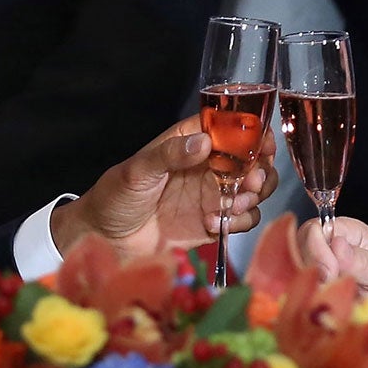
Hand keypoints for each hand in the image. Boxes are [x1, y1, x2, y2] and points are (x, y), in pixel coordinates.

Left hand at [51, 116, 275, 261]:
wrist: (104, 239)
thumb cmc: (114, 197)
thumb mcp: (137, 171)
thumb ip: (170, 155)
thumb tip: (204, 142)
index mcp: (189, 143)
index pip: (230, 128)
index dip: (253, 132)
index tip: (264, 144)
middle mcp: (207, 167)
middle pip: (251, 160)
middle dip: (259, 170)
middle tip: (251, 183)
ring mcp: (212, 195)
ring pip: (253, 190)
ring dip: (253, 197)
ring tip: (235, 206)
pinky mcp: (213, 223)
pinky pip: (242, 220)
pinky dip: (238, 222)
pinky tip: (213, 224)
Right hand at [299, 215, 367, 318]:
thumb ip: (365, 262)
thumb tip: (338, 245)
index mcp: (351, 233)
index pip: (317, 228)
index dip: (318, 249)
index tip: (332, 273)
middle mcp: (331, 246)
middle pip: (300, 246)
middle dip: (312, 269)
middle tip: (333, 287)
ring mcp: (320, 268)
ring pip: (294, 269)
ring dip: (310, 286)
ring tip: (333, 298)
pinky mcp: (314, 289)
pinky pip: (297, 290)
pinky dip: (306, 298)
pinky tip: (324, 306)